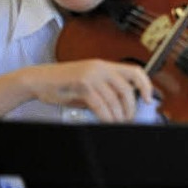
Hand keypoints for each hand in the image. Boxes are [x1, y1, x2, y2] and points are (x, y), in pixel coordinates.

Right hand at [31, 59, 152, 121]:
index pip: (135, 70)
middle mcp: (101, 67)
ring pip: (114, 99)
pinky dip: (106, 115)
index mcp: (105, 65)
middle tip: (128, 118)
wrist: (39, 80)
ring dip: (117, 115)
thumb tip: (125, 105)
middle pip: (126, 88)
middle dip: (130, 107)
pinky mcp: (81, 85)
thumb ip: (106, 90)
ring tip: (117, 123)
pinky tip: (107, 121)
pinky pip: (100, 104)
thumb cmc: (64, 84)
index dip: (145, 84)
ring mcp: (91, 75)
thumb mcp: (89, 82)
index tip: (147, 99)